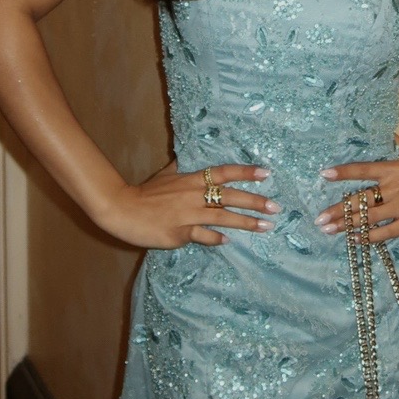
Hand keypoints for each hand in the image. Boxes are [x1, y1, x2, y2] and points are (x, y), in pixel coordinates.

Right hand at [95, 161, 280, 248]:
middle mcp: (192, 195)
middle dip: (254, 201)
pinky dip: (216, 239)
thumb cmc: (145, 192)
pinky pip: (203, 236)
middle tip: (275, 206)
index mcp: (190, 179)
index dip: (245, 172)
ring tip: (265, 227)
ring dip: (245, 223)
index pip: (222, 172)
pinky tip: (227, 242)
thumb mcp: (165, 175)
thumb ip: (180, 167)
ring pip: (222, 218)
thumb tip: (187, 157)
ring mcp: (187, 216)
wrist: (122, 209)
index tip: (266, 173)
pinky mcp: (180, 233)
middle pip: (229, 196)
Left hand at [314, 135, 398, 241]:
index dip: (343, 172)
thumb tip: (389, 132)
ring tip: (328, 230)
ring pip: (367, 218)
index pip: (362, 170)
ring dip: (346, 225)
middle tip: (319, 218)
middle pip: (359, 200)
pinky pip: (383, 233)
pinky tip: (355, 239)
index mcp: (393, 170)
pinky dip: (368, 237)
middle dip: (337, 210)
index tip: (324, 174)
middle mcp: (393, 189)